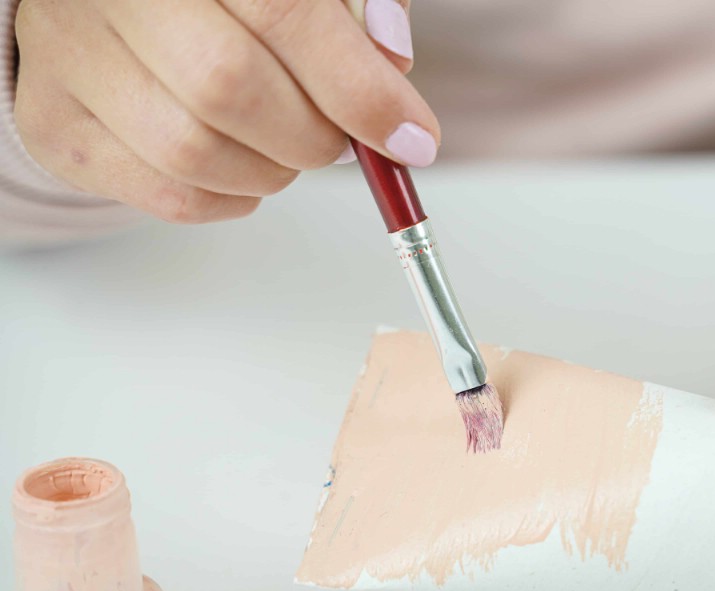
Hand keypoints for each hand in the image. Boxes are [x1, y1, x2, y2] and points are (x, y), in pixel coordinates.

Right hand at [14, 0, 435, 222]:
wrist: (109, 2)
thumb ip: (359, 2)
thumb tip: (392, 60)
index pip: (283, 11)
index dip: (359, 87)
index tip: (411, 138)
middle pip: (229, 86)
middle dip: (314, 136)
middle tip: (342, 143)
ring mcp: (69, 53)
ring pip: (193, 151)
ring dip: (274, 172)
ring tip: (290, 147)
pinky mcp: (55, 122)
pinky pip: (168, 195)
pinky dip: (232, 198)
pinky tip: (244, 165)